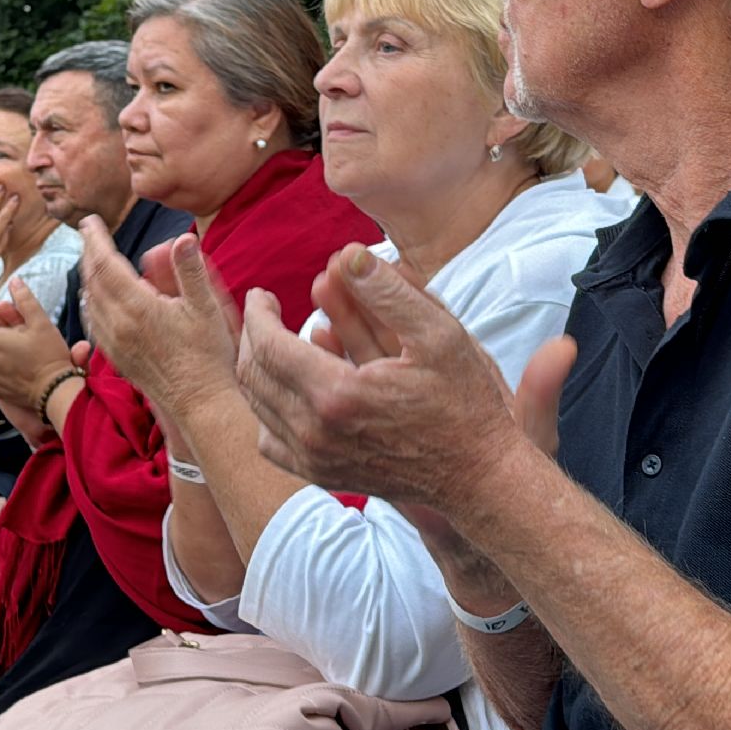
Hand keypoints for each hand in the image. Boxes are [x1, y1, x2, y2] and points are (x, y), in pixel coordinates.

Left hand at [76, 218, 238, 419]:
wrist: (200, 403)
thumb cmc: (208, 356)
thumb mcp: (206, 308)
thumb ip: (190, 271)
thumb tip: (184, 238)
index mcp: (138, 308)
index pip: (106, 264)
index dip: (96, 240)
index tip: (90, 222)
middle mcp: (119, 325)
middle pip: (91, 280)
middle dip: (88, 253)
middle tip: (88, 233)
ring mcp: (115, 343)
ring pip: (89, 302)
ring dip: (87, 277)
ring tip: (92, 260)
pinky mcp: (117, 358)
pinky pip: (94, 323)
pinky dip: (91, 302)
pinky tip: (97, 299)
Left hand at [234, 244, 575, 510]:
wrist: (478, 474)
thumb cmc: (464, 402)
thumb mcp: (438, 334)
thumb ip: (388, 291)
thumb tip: (348, 254)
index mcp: (337, 394)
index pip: (268, 345)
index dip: (258, 313)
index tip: (263, 294)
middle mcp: (316, 433)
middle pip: (254, 375)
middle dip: (252, 335)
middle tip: (265, 311)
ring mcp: (316, 460)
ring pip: (257, 407)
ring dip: (258, 368)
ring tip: (273, 340)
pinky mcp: (322, 476)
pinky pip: (271, 441)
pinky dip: (268, 410)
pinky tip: (288, 388)